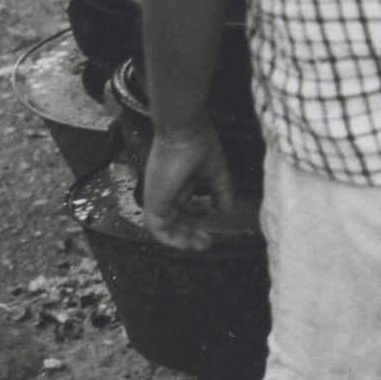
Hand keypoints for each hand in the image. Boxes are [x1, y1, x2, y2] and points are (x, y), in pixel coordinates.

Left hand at [139, 124, 238, 250]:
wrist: (184, 133)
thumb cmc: (198, 144)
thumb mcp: (216, 173)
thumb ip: (221, 193)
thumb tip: (228, 211)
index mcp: (179, 182)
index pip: (186, 207)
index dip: (200, 218)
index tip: (215, 224)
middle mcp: (167, 191)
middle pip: (177, 220)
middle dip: (192, 233)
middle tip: (208, 242)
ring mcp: (159, 197)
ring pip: (166, 228)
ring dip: (184, 240)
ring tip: (202, 246)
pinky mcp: (153, 201)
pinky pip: (158, 229)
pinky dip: (171, 240)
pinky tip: (187, 245)